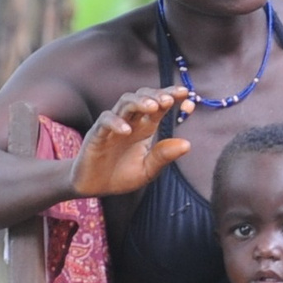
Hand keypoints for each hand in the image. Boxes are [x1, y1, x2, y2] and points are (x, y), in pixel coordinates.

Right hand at [69, 86, 192, 197]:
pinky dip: (116, 122)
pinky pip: (105, 121)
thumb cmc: (122, 175)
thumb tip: (187, 144)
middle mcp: (131, 121)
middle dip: (157, 94)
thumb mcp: (147, 170)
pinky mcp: (97, 133)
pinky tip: (127, 130)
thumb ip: (163, 156)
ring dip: (139, 101)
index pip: (160, 105)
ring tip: (153, 107)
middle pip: (143, 97)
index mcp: (146, 127)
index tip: (188, 97)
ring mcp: (113, 125)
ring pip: (125, 102)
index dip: (172, 97)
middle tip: (169, 99)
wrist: (94, 187)